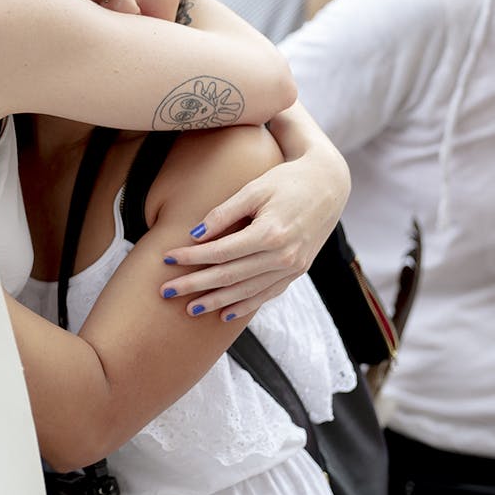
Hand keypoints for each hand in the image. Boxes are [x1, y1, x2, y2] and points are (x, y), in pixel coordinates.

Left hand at [158, 152, 347, 318]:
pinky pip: (267, 295)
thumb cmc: (287, 181)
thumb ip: (224, 213)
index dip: (191, 258)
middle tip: (165, 292)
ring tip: (189, 309)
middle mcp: (282, 256)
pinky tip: (224, 314)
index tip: (166, 259)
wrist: (329, 185)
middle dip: (194, 286)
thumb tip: (195, 234)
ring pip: (246, 292)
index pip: (220, 253)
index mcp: (270, 233)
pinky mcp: (297, 272)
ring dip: (216, 302)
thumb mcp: (254, 189)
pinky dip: (245, 306)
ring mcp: (292, 268)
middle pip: (229, 277)